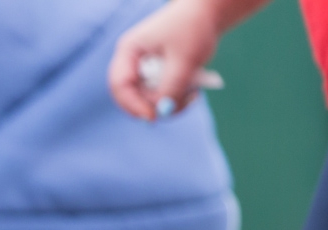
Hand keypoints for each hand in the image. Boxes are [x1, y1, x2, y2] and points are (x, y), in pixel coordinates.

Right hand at [108, 0, 228, 119]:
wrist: (207, 13)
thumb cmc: (194, 27)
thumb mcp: (185, 58)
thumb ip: (172, 85)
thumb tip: (163, 112)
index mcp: (129, 51)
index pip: (120, 84)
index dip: (133, 104)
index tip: (153, 117)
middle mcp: (131, 63)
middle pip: (131, 97)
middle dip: (154, 105)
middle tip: (179, 105)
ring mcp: (143, 71)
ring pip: (147, 101)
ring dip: (170, 104)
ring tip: (193, 94)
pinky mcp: (156, 77)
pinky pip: (159, 99)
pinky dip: (175, 101)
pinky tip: (192, 93)